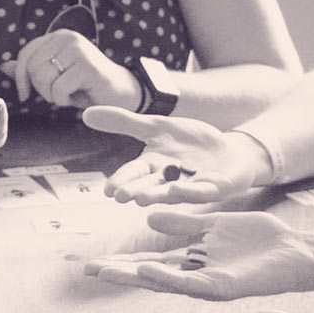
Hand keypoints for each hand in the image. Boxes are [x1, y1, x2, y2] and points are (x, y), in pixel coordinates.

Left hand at [4, 30, 136, 109]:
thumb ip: (31, 70)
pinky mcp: (87, 67)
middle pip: (33, 68)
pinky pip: (58, 90)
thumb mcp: (55, 76)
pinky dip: (64, 100)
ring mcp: (78, 50)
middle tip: (57, 93)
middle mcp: (68, 37)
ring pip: (43, 79)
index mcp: (58, 36)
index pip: (26, 53)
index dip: (20, 77)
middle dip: (40, 88)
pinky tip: (78, 96)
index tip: (24, 94)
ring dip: (52, 95)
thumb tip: (3, 66)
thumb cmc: (85, 85)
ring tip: (68, 93)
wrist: (120, 93)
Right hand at [81, 107, 268, 204]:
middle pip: (150, 186)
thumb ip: (123, 122)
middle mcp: (169, 180)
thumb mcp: (156, 126)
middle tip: (119, 197)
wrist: (227, 151)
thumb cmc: (189, 143)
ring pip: (172, 192)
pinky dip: (190, 191)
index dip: (122, 181)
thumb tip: (86, 113)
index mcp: (154, 165)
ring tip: (142, 199)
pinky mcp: (214, 188)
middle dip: (135, 191)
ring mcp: (192, 186)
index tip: (107, 190)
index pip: (134, 173)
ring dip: (158, 196)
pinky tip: (178, 190)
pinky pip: (201, 191)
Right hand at [83, 210, 313, 299]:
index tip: (94, 261)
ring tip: (108, 272)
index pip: (150, 262)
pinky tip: (146, 269)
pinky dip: (167, 277)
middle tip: (88, 271)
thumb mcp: (213, 225)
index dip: (122, 262)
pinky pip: (190, 283)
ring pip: (165, 282)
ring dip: (136, 277)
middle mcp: (196, 275)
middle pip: (150, 276)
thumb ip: (183, 223)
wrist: (297, 250)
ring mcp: (208, 283)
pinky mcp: (224, 287)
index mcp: (193, 260)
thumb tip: (148, 219)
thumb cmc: (259, 240)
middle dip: (119, 274)